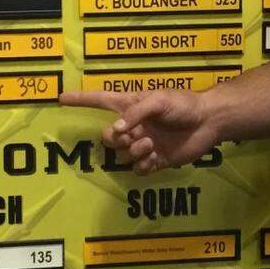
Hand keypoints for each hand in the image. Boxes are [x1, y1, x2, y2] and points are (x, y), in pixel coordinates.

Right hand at [58, 88, 219, 175]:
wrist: (209, 122)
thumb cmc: (184, 104)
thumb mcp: (158, 100)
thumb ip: (135, 113)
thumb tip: (116, 131)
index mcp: (130, 106)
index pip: (99, 101)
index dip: (80, 99)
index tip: (60, 98)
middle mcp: (134, 126)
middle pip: (108, 138)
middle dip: (116, 140)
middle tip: (136, 136)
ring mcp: (144, 144)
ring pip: (123, 156)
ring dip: (135, 152)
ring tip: (152, 145)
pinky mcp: (156, 161)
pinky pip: (138, 170)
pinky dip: (144, 165)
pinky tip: (157, 157)